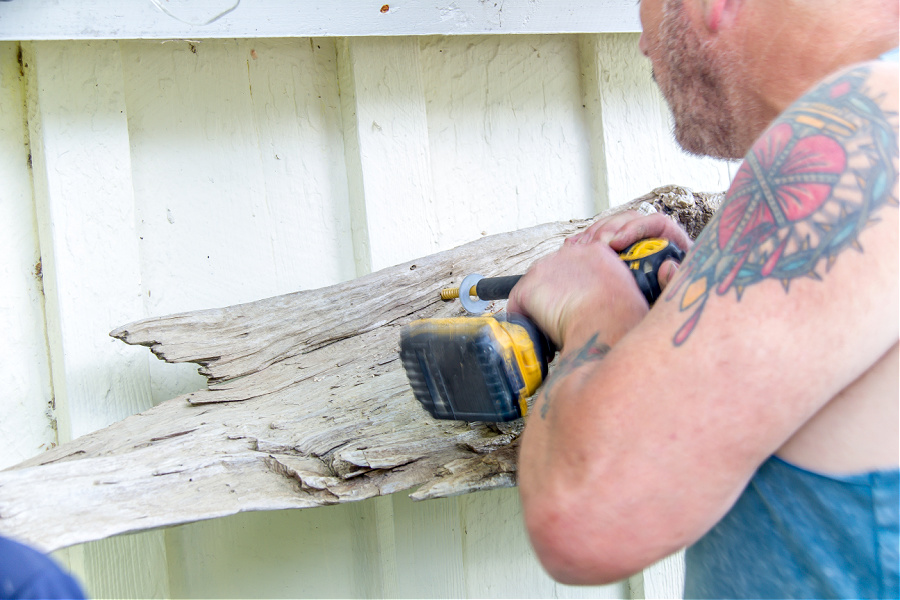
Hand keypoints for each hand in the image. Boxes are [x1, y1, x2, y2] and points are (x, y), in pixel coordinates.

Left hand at [507, 236, 649, 350]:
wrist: (606, 323)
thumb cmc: (622, 318)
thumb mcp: (626, 292)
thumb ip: (609, 288)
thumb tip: (598, 301)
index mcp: (596, 252)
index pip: (575, 266)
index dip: (573, 288)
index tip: (576, 304)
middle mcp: (569, 253)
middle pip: (552, 274)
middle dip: (554, 296)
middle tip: (562, 320)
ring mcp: (546, 267)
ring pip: (534, 289)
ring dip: (539, 309)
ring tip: (550, 330)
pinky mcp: (528, 286)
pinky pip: (517, 306)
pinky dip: (524, 321)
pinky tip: (537, 335)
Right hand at [568, 211, 692, 287]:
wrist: (656, 310)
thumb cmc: (670, 298)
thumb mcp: (677, 291)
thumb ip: (676, 280)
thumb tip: (668, 266)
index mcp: (671, 239)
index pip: (654, 222)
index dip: (633, 228)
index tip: (616, 242)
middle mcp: (649, 235)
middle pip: (627, 219)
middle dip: (609, 229)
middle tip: (597, 245)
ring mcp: (628, 241)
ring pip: (610, 226)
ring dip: (593, 234)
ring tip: (582, 248)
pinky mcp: (612, 250)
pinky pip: (596, 238)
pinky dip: (583, 240)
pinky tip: (571, 247)